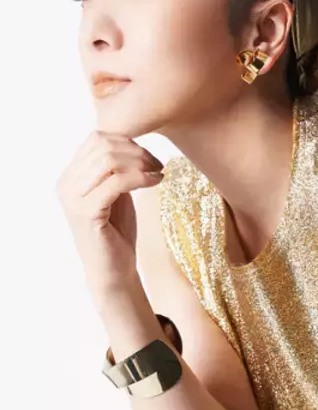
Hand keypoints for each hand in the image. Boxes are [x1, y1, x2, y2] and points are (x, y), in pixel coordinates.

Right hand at [56, 130, 164, 296]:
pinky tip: (156, 182)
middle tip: (158, 164)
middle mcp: (65, 185)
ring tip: (158, 173)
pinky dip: (142, 177)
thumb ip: (114, 168)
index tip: (149, 157)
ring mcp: (73, 199)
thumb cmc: (117, 231)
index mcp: (69, 177)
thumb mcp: (115, 191)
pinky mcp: (87, 213)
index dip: (127, 141)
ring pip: (109, 161)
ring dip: (141, 163)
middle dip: (137, 151)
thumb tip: (131, 140)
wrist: (113, 270)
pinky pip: (117, 182)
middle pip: (103, 146)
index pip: (96, 139)